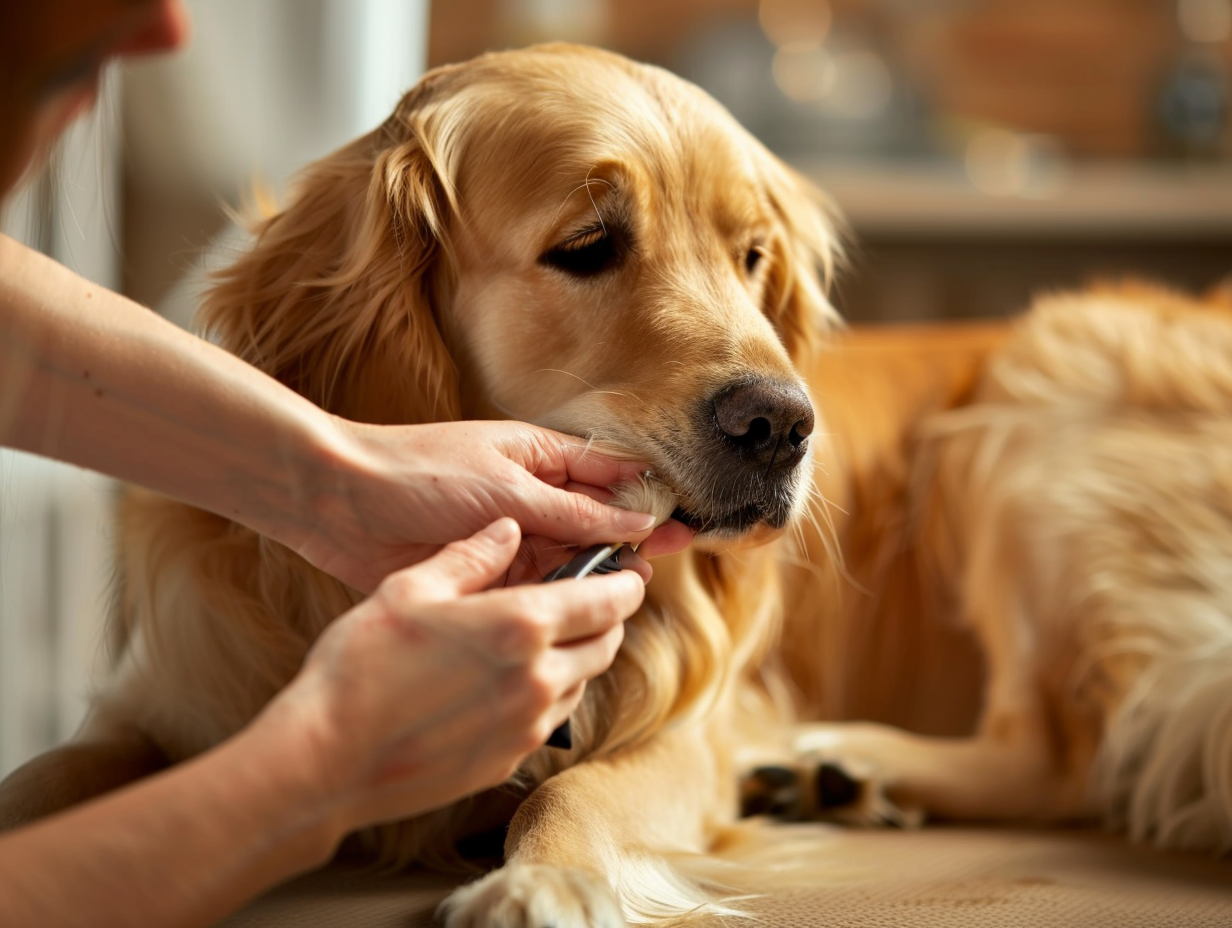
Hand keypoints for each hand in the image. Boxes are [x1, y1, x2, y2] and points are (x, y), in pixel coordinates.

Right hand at [257, 518, 644, 830]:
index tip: (631, 574)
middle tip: (593, 602)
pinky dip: (546, 695)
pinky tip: (510, 683)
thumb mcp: (411, 588)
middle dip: (608, 620)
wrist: (326, 757)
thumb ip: (471, 556)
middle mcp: (538, 680)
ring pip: (580, 685)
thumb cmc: (360, 665)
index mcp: (522, 626)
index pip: (606, 602)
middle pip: (605, 645)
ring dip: (577, 659)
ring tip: (547, 640)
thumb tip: (507, 529)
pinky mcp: (507, 761)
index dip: (625, 584)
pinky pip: (547, 720)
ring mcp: (526, 727)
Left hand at [294, 419, 692, 591]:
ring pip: (567, 560)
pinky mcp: (484, 572)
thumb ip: (575, 510)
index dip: (648, 500)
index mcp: (542, 456)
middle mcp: (531, 496)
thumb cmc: (420, 473)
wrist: (339, 501)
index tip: (683, 526)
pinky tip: (576, 618)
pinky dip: (554, 601)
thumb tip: (638, 519)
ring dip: (591, 576)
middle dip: (627, 544)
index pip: (612, 475)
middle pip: (595, 522)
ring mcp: (509, 535)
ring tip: (624, 598)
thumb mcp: (508, 489)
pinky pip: (533, 588)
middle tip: (658, 569)